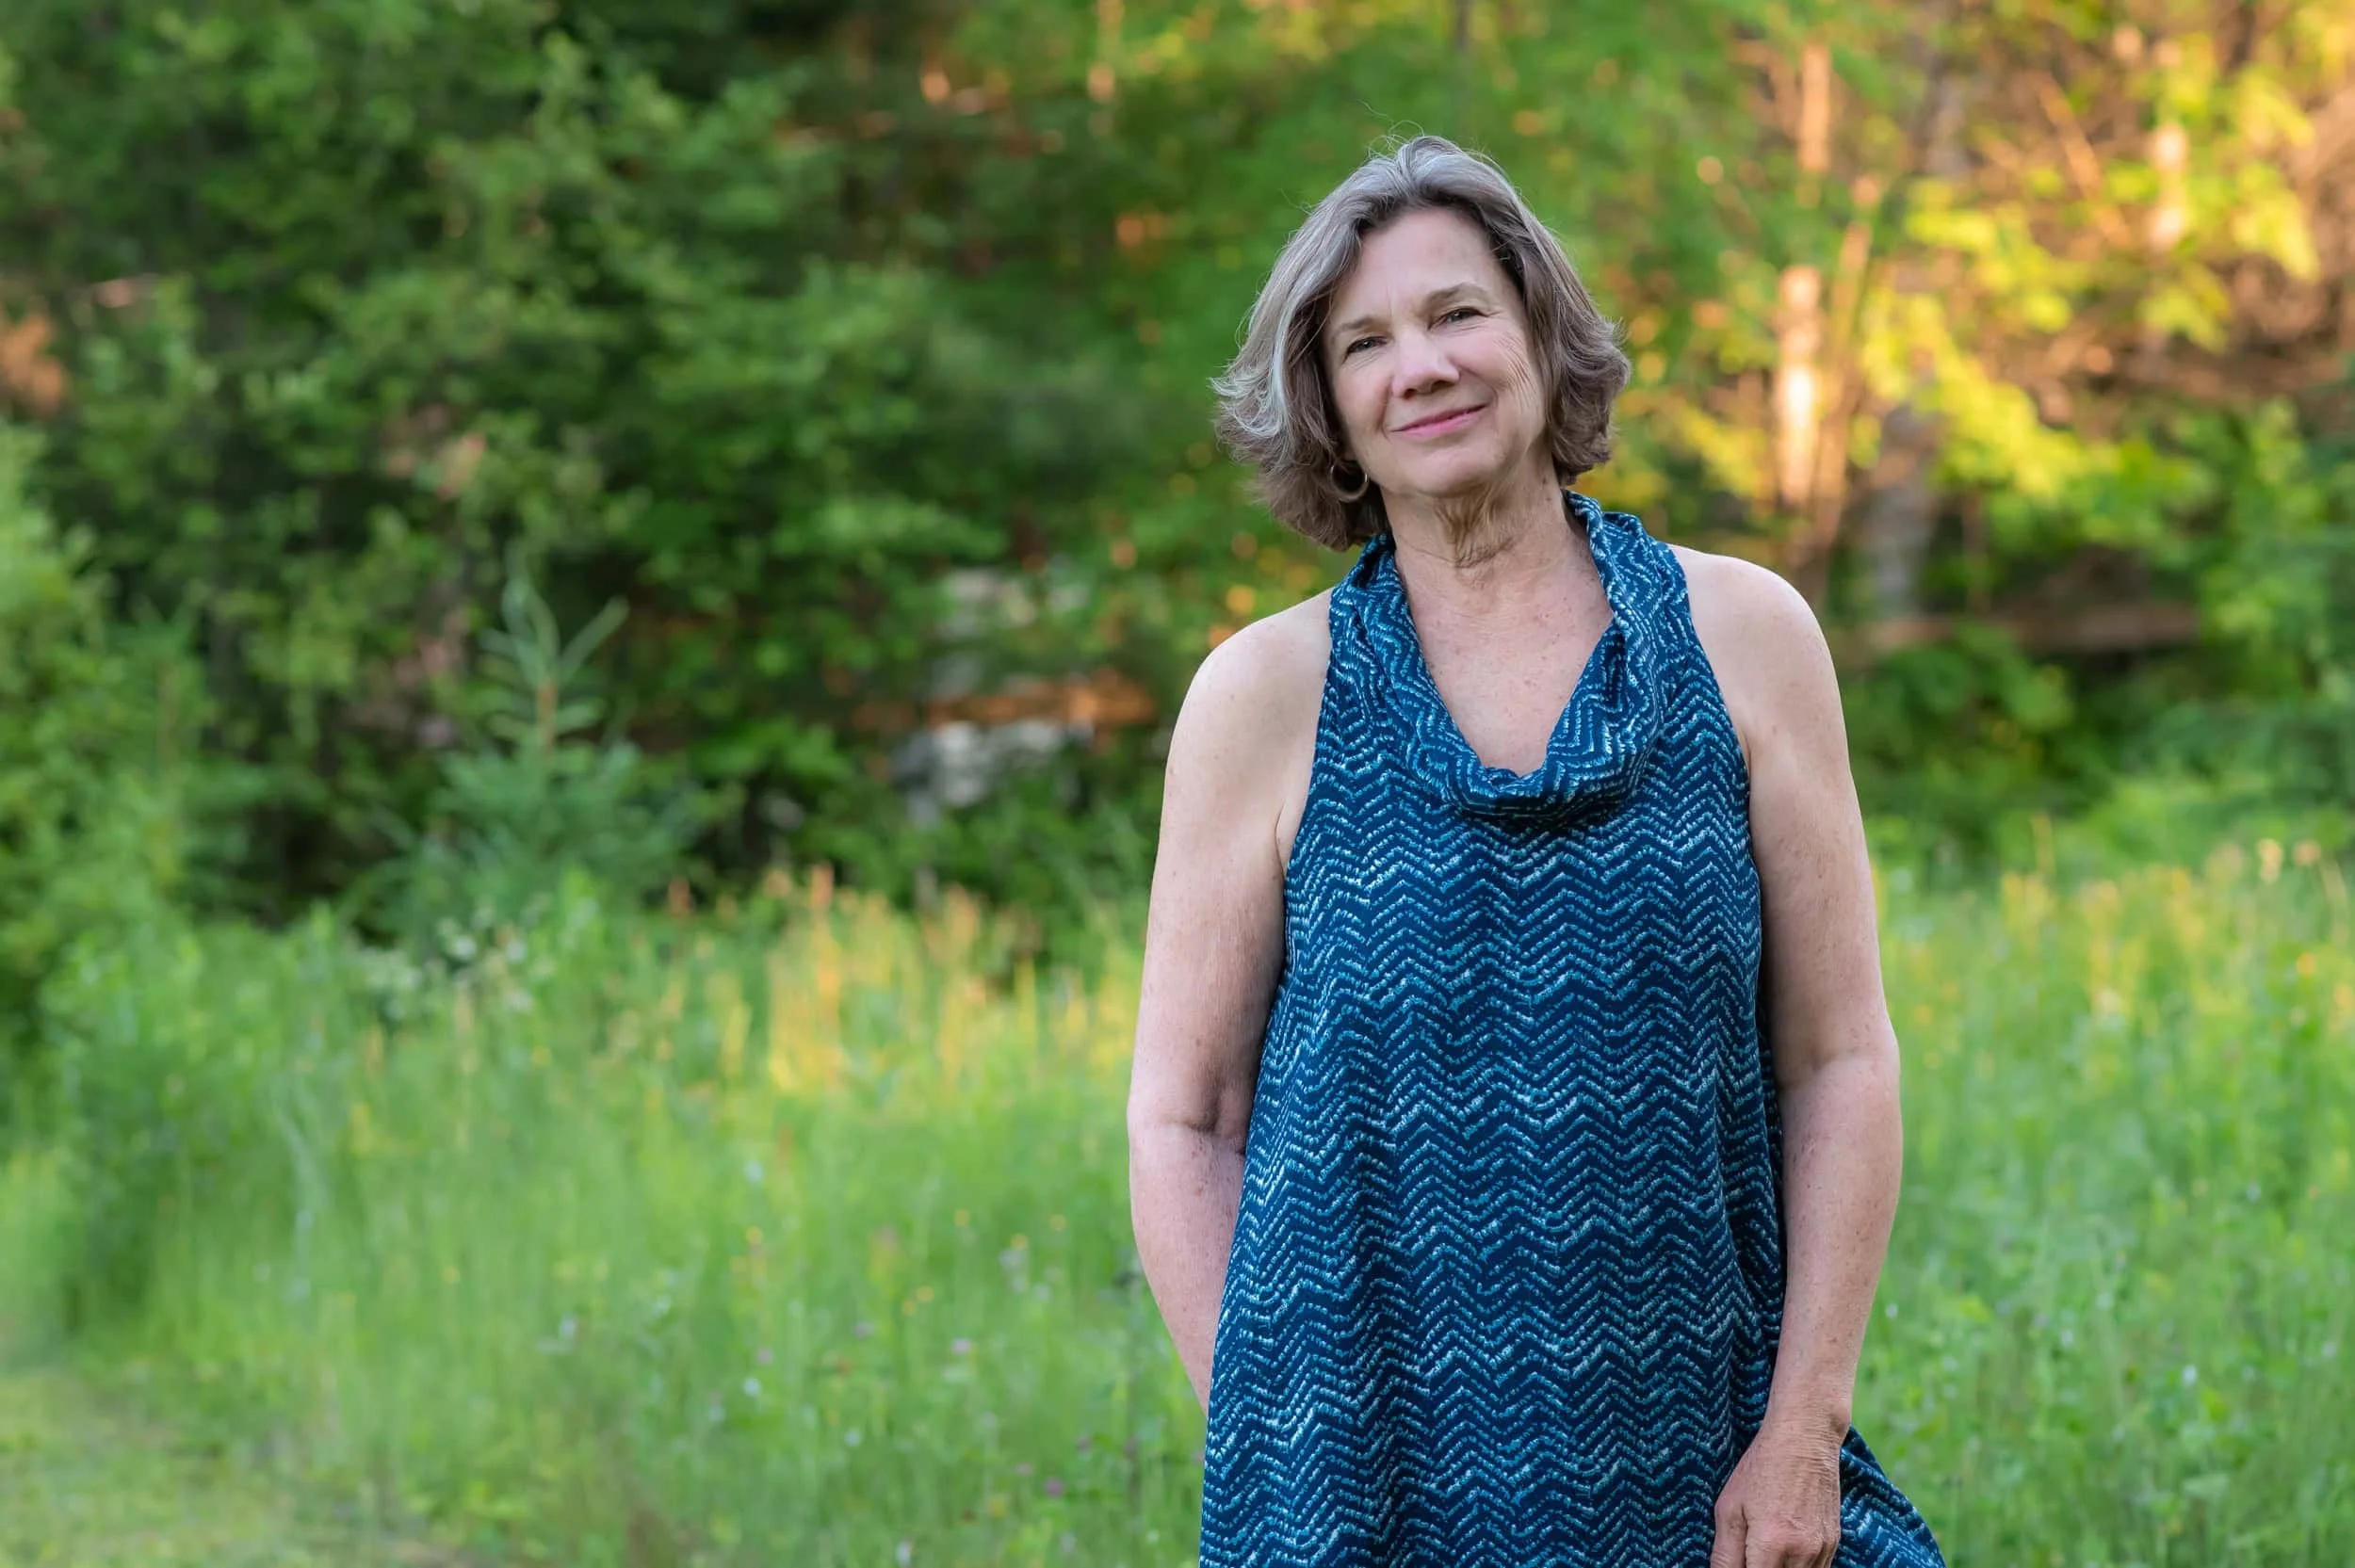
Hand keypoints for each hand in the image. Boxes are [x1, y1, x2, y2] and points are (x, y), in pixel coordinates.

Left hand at [1708, 1415, 1843, 1567]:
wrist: (1805, 1438)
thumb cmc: (1760, 1468)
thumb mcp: (1729, 1509)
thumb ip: (1724, 1555)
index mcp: (1772, 1545)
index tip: (1739, 1562)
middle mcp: (1803, 1553)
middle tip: (1749, 1554)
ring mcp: (1823, 1550)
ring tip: (1763, 1549)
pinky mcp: (1833, 1543)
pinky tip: (1783, 1551)